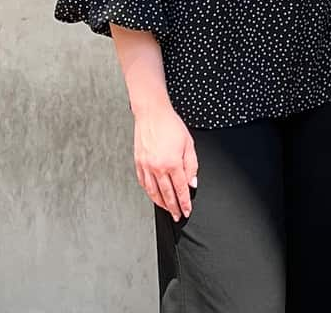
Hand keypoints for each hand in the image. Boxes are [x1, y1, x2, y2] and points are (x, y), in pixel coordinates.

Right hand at [132, 105, 197, 221]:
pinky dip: (149, 193)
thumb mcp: (188, 144)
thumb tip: (192, 183)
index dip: (184, 203)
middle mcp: (158, 167)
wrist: (152, 114)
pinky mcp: (138, 164)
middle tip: (177, 216)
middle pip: (167, 194)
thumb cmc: (171, 126)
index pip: (181, 189)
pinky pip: (144, 184)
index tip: (187, 211)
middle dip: (173, 208)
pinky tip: (154, 196)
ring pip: (153, 192)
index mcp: (172, 163)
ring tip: (167, 210)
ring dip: (161, 204)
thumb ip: (192, 166)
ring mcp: (146, 167)